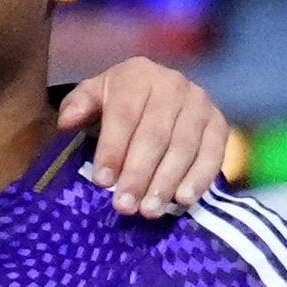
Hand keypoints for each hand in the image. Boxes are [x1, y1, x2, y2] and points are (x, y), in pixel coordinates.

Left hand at [61, 60, 235, 217]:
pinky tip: (184, 200)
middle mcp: (172, 84)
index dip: (113, 149)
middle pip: (154, 135)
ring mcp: (199, 103)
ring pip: (183, 147)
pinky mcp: (219, 123)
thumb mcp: (95, 97)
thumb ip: (78, 106)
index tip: (103, 182)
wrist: (161, 94)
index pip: (124, 115)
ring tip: (150, 210)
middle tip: (125, 206)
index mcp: (137, 75)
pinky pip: (212, 153)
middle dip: (138, 174)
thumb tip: (67, 121)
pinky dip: (199, 178)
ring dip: (166, 182)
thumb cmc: (121, 104)